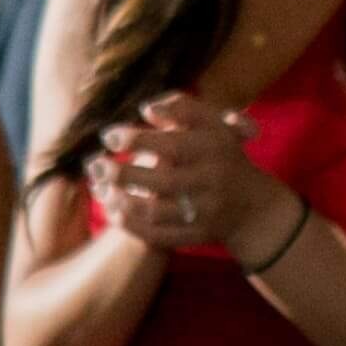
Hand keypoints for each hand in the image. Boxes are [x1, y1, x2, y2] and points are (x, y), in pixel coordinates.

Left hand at [88, 93, 292, 257]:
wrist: (252, 207)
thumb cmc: (222, 156)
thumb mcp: (213, 126)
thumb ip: (183, 109)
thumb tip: (146, 109)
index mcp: (215, 149)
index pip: (172, 144)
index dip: (137, 140)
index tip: (108, 136)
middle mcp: (211, 181)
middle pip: (161, 181)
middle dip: (121, 174)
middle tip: (94, 165)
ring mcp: (204, 212)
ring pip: (156, 212)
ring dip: (122, 202)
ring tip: (98, 189)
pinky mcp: (196, 236)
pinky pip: (158, 235)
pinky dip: (131, 226)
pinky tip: (112, 211)